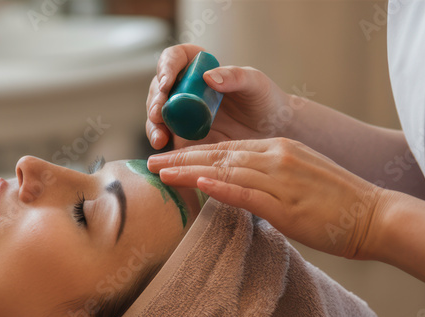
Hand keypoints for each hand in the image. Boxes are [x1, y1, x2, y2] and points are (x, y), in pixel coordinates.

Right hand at [146, 44, 293, 149]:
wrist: (272, 131)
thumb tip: (208, 78)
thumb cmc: (265, 100)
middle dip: (154, 102)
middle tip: (157, 114)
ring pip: (157, 117)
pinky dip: (162, 144)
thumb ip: (236, 76)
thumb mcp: (255, 83)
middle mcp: (184, 89)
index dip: (166, 67)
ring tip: (159, 137)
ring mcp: (182, 114)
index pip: (173, 59)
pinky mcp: (184, 137)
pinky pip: (167, 140)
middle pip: (158, 89)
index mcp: (198, 67)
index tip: (168, 82)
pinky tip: (163, 150)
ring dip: (153, 126)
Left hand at [147, 138, 401, 259]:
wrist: (375, 217)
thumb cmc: (338, 206)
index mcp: (279, 149)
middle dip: (182, 158)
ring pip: (225, 170)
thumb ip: (266, 181)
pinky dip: (221, 186)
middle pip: (219, 154)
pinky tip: (199, 182)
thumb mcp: (298, 182)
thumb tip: (236, 190)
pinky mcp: (285, 203)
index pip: (227, 147)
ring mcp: (281, 178)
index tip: (168, 157)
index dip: (194, 151)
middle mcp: (277, 156)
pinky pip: (246, 192)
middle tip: (151, 162)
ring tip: (161, 173)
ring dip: (190, 171)